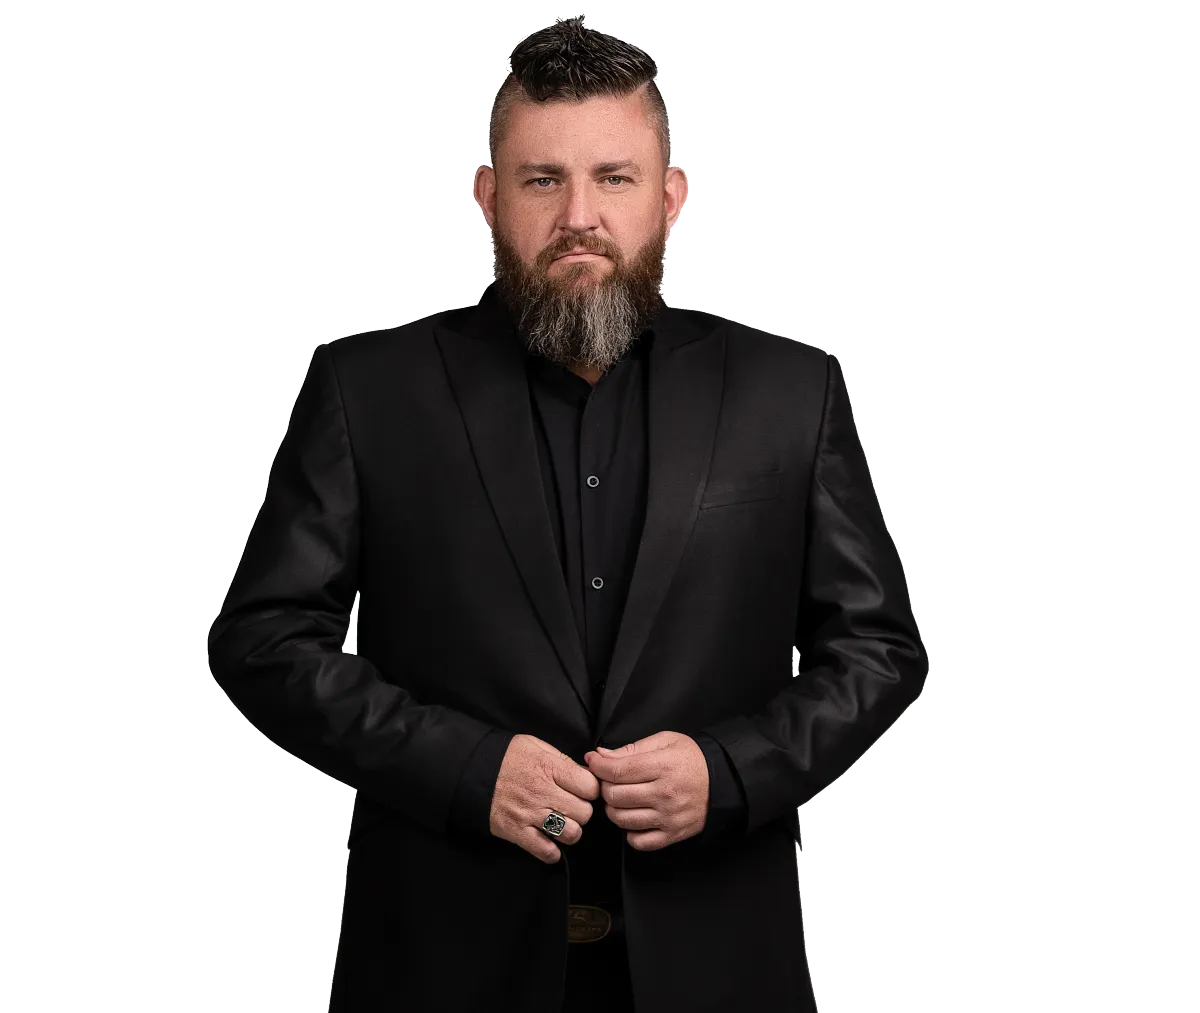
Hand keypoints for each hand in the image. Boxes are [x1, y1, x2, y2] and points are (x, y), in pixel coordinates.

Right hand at [489, 733, 600, 864]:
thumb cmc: (507, 756)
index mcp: (549, 767)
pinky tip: (550, 841)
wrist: (472, 770)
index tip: (584, 789)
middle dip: (582, 810)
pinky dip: (552, 851)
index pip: (590, 787)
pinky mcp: (517, 832)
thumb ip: (563, 759)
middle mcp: (542, 792)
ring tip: (563, 823)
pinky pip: (546, 851)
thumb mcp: (536, 745)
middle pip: (584, 812)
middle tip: (572, 806)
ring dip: (571, 831)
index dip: (591, 789)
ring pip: (571, 833)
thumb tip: (586, 773)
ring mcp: (530, 814)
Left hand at [584, 731, 708, 851]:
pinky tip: (635, 818)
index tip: (593, 762)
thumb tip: (601, 756)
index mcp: (662, 767)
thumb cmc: (692, 758)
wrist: (723, 781)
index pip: (617, 771)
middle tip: (610, 781)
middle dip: (605, 787)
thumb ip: (631, 748)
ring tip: (621, 799)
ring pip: (622, 820)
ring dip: (614, 809)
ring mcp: (668, 817)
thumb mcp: (665, 741)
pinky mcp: (672, 835)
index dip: (598, 766)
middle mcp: (664, 794)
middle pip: (615, 796)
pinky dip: (630, 832)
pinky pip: (639, 842)